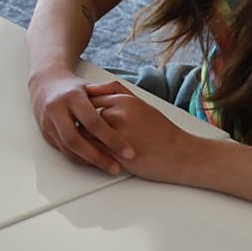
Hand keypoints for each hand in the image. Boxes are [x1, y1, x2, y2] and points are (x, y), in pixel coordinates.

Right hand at [29, 73, 136, 175]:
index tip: (128, 151)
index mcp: (72, 97)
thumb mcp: (89, 85)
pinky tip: (95, 162)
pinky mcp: (46, 133)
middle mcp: (57, 110)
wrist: (44, 84)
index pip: (93, 122)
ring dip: (90, 162)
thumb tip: (127, 101)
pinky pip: (64, 150)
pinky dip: (80, 159)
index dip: (111, 139)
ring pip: (68, 149)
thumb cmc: (72, 87)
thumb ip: (108, 93)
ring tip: (110, 167)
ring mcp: (49, 123)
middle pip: (76, 140)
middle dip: (98, 157)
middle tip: (117, 168)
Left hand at [85, 87, 206, 184]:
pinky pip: (91, 151)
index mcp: (123, 100)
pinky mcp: (114, 152)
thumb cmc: (164, 133)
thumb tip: (100, 95)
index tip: (77, 112)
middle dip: (77, 122)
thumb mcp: (143, 106)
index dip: (82, 107)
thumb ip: (121, 97)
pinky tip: (88, 155)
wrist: (181, 154)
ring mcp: (114, 132)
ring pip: (84, 133)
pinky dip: (87, 153)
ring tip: (76, 143)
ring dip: (80, 139)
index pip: (90, 98)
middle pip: (83, 115)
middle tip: (70, 127)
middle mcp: (117, 113)